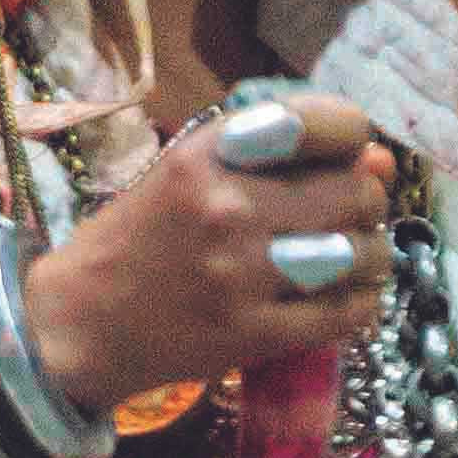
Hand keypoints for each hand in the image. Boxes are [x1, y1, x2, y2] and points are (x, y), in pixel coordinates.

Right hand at [23, 99, 389, 417]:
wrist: (77, 325)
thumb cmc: (136, 241)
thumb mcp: (189, 175)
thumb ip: (278, 161)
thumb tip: (380, 159)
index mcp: (208, 153)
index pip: (322, 123)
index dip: (352, 139)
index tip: (346, 156)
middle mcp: (227, 207)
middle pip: (354, 192)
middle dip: (365, 203)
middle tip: (348, 216)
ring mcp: (240, 274)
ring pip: (359, 254)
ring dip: (369, 256)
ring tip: (349, 259)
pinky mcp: (249, 334)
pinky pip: (343, 314)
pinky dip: (359, 305)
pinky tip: (344, 298)